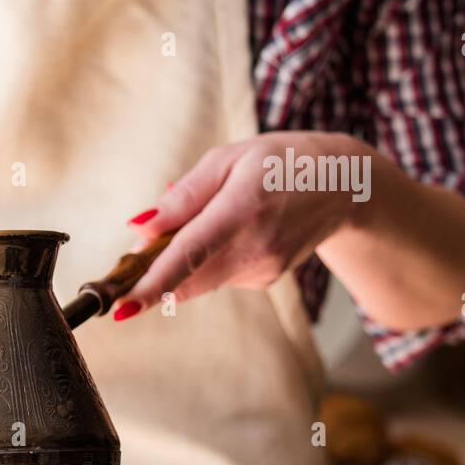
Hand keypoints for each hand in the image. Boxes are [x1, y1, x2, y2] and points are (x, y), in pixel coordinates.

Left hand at [115, 131, 364, 318]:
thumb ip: (183, 196)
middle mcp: (255, 246)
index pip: (190, 253)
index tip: (121, 306)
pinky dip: (205, 261)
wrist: (343, 186)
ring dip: (179, 262)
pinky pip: (215, 276)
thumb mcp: (228, 158)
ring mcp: (262, 269)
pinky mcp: (263, 280)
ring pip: (196, 279)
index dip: (153, 282)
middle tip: (133, 255)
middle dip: (150, 272)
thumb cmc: (279, 162)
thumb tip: (139, 228)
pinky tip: (228, 232)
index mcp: (243, 207)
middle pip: (185, 276)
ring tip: (203, 221)